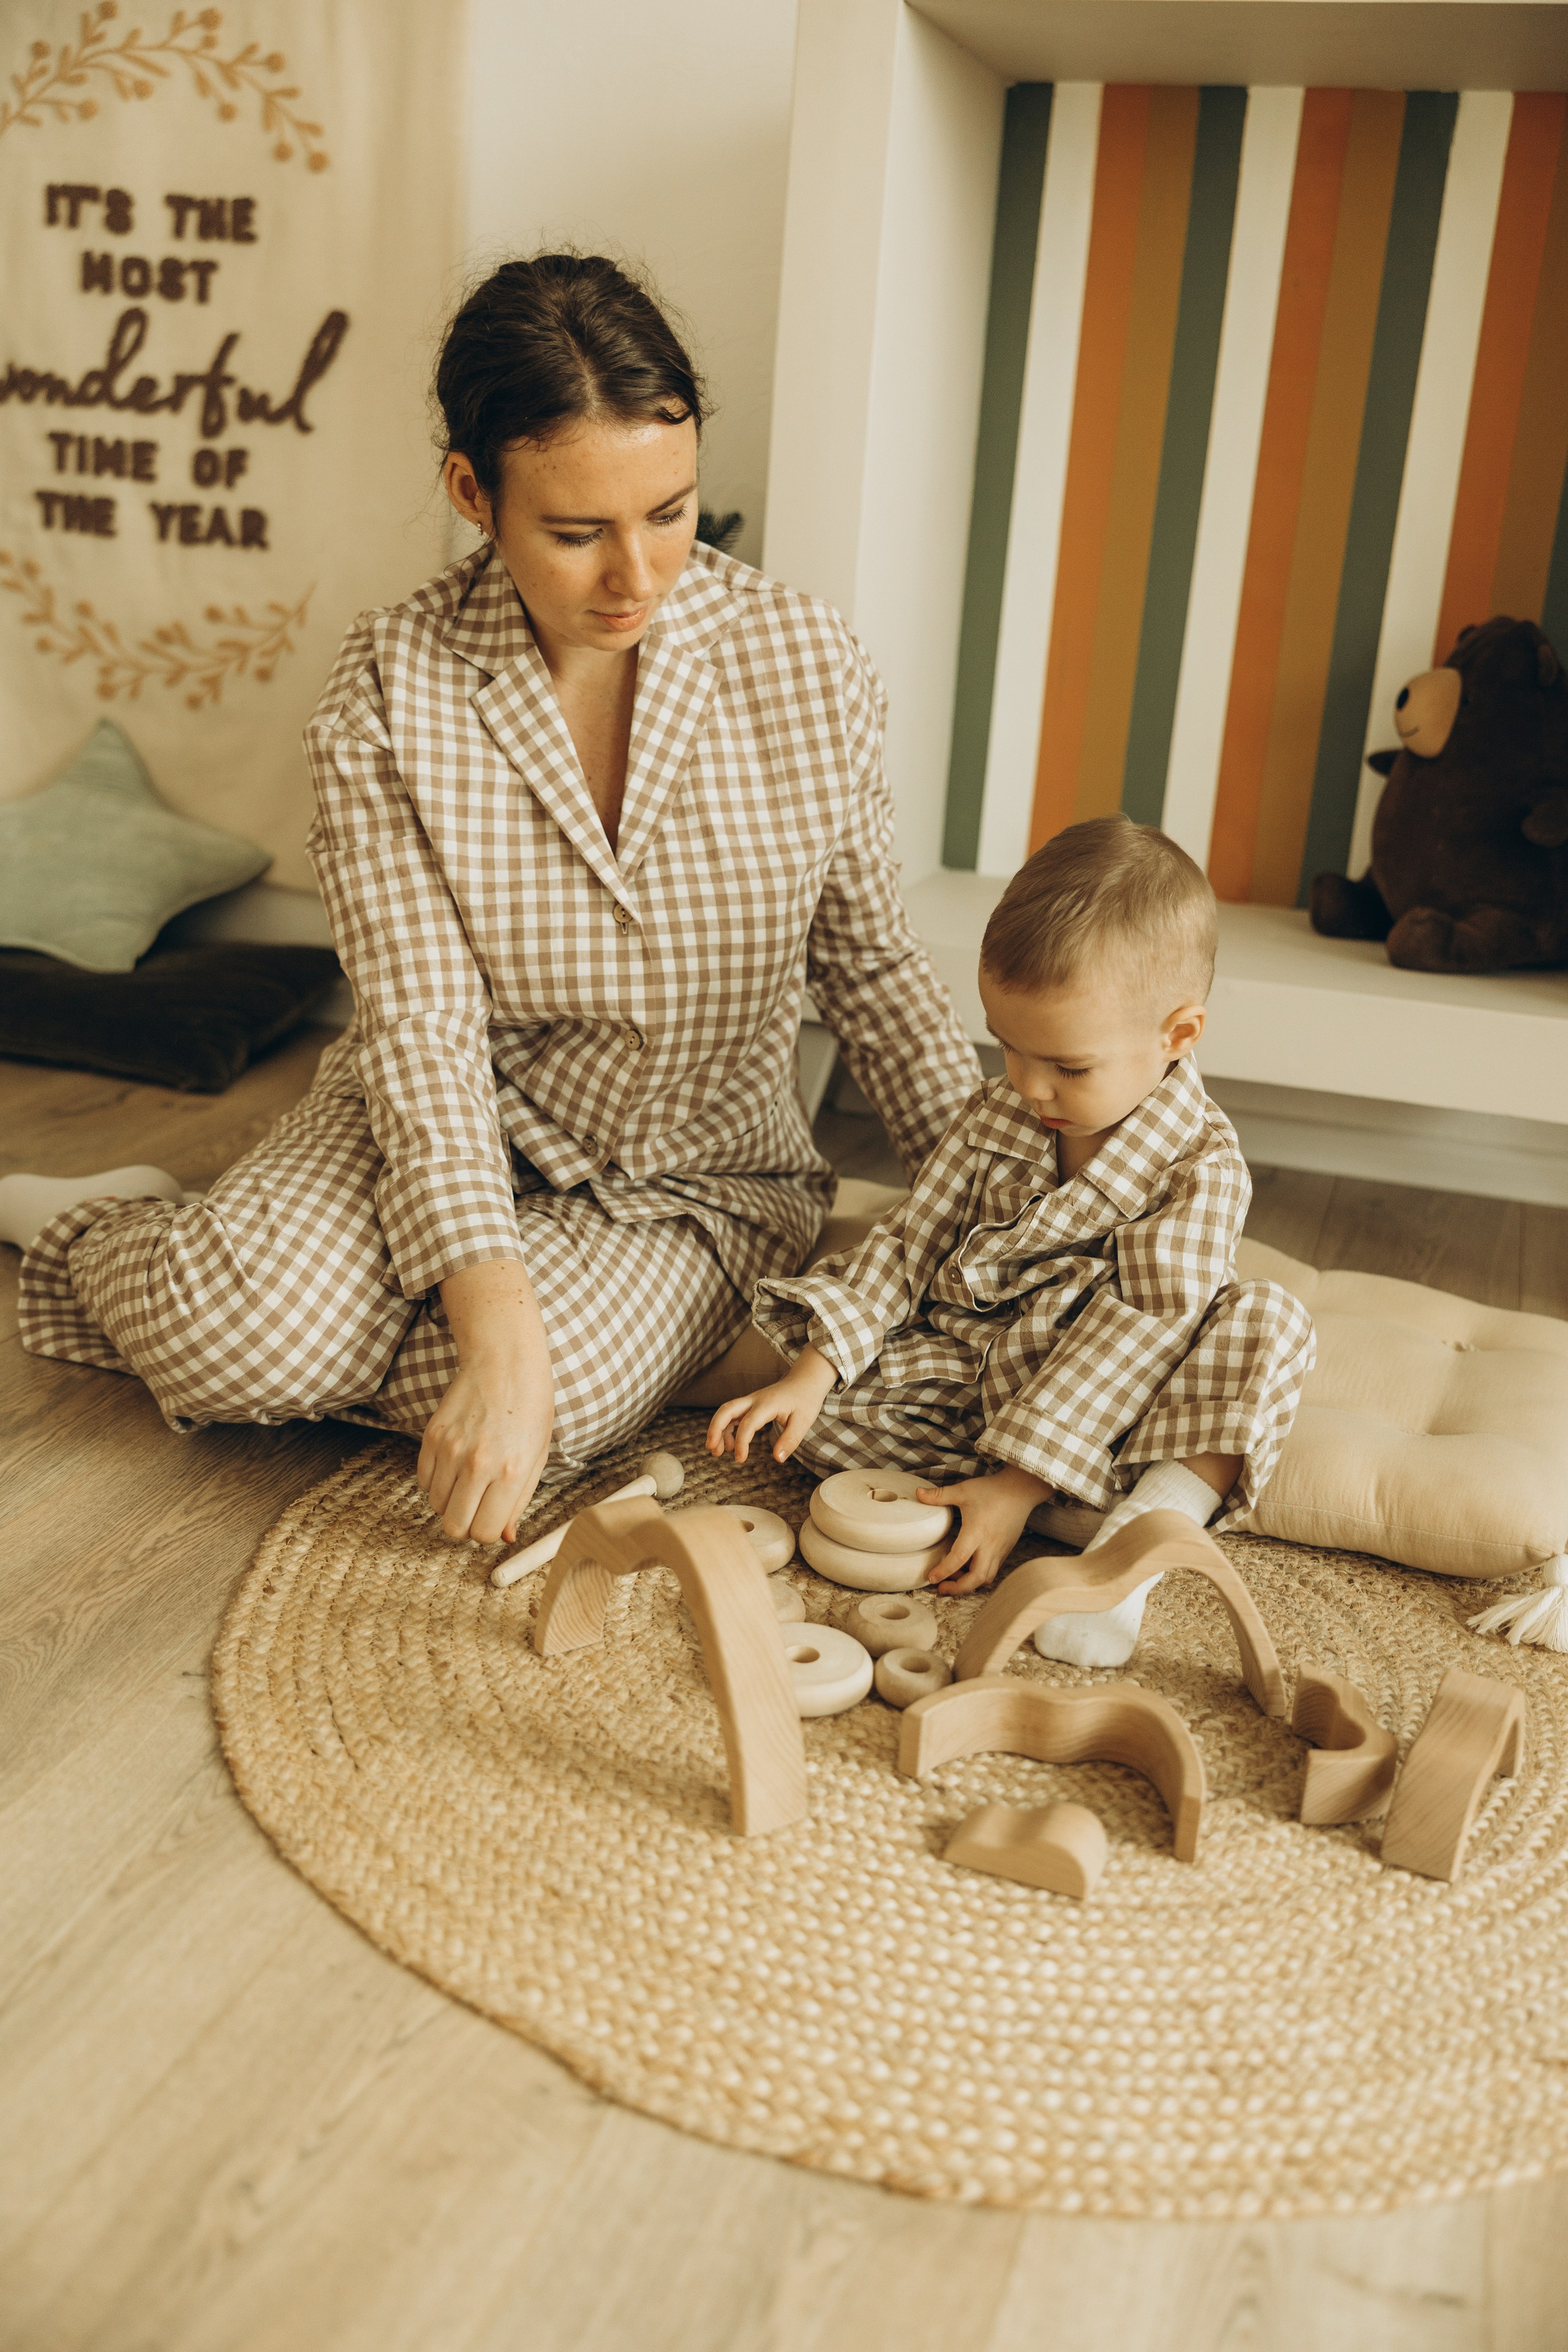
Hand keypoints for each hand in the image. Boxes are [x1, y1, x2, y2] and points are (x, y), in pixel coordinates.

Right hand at [419, 1259, 554, 1541]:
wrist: (504, 1362)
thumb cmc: (531, 1408)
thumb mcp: (536, 1457)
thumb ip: (519, 1501)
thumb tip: (504, 1537)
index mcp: (510, 1473)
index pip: (484, 1533)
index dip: (488, 1531)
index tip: (493, 1517)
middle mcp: (477, 1464)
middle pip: (454, 1526)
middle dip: (466, 1523)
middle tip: (479, 1505)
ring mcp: (450, 1450)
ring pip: (436, 1505)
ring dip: (451, 1500)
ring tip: (470, 1478)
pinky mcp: (431, 1436)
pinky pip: (423, 1481)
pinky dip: (437, 1481)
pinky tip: (456, 1464)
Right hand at [707, 1343, 837, 1465]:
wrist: (805, 1381)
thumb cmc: (805, 1400)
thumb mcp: (803, 1422)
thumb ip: (790, 1440)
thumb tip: (778, 1458)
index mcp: (768, 1404)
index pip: (748, 1423)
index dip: (741, 1442)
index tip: (740, 1459)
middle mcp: (755, 1399)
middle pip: (726, 1409)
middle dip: (715, 1428)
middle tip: (711, 1448)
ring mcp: (750, 1401)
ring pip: (726, 1411)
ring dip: (717, 1430)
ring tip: (717, 1452)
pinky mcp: (750, 1405)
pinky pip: (732, 1414)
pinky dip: (726, 1429)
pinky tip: (730, 1445)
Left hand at [920, 1464, 1052, 1594]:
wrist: (1021, 1490)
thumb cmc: (992, 1490)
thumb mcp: (963, 1490)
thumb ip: (939, 1495)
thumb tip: (917, 1493)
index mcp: (977, 1532)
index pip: (958, 1558)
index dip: (943, 1571)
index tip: (931, 1578)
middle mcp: (990, 1545)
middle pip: (976, 1578)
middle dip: (958, 1588)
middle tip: (941, 1588)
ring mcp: (1000, 1550)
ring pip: (986, 1577)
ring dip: (969, 1583)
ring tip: (953, 1579)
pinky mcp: (1005, 1550)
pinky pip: (993, 1570)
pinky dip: (979, 1575)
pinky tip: (968, 1568)